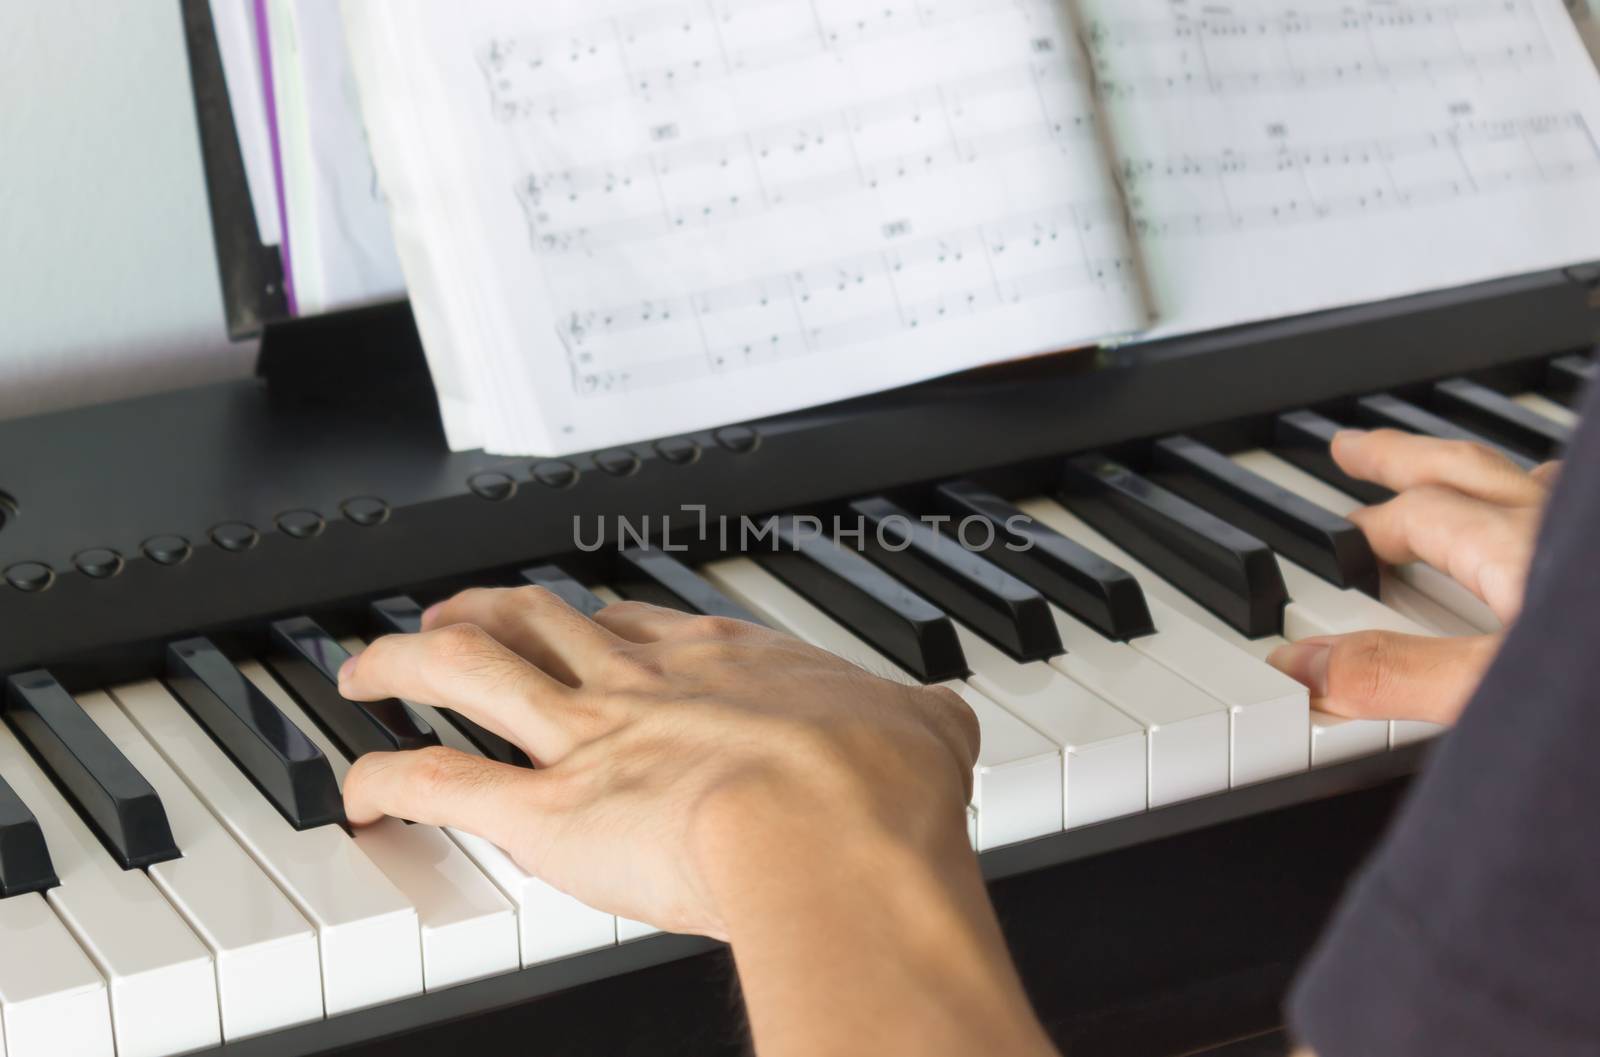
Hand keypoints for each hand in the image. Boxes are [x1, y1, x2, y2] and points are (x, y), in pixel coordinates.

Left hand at [339, 590, 1058, 1056]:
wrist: (838, 828)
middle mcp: (638, 683)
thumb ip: (926, 717)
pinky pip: (442, 785)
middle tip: (449, 616)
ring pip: (466, 674)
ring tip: (368, 668)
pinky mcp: (547, 812)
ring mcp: (587, 739)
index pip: (628, 620)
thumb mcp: (925, 725)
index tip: (565, 620)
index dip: (584, 618)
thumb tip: (953, 719)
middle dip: (481, 614)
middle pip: (534, 622)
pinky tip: (357, 791)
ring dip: (403, 665)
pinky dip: (387, 784)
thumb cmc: (878, 783)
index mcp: (718, 661)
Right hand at [1268, 429, 1558, 725]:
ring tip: (1444, 470)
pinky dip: (1544, 504)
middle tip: (1351, 447)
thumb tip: (1301, 665)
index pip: (1415, 516)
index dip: (1361, 534)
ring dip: (1473, 472)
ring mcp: (1598, 538)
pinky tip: (1550, 524)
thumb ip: (1396, 676)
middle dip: (1399, 456)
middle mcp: (1565, 525)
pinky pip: (1579, 509)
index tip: (1330, 549)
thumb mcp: (1492, 694)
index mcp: (1520, 548)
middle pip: (1465, 470)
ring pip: (1529, 482)